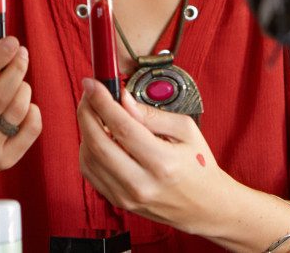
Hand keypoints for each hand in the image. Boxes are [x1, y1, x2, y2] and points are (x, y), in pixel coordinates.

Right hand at [0, 36, 41, 178]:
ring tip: (20, 85)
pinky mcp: (4, 160)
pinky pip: (31, 127)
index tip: (12, 42)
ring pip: (18, 109)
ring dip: (24, 89)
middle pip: (0, 95)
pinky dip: (33, 110)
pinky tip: (25, 107)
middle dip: (16, 69)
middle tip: (22, 54)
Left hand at [77, 77, 233, 234]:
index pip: (122, 127)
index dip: (102, 101)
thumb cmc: (198, 165)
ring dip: (85, 131)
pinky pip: (90, 173)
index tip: (92, 83)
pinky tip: (98, 136)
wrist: (204, 206)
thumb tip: (123, 99)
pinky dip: (88, 150)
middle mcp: (141, 183)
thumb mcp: (185, 131)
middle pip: (97, 143)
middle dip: (86, 112)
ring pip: (89, 159)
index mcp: (162, 163)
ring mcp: (127, 197)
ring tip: (95, 114)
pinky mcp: (119, 202)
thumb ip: (152, 114)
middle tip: (88, 94)